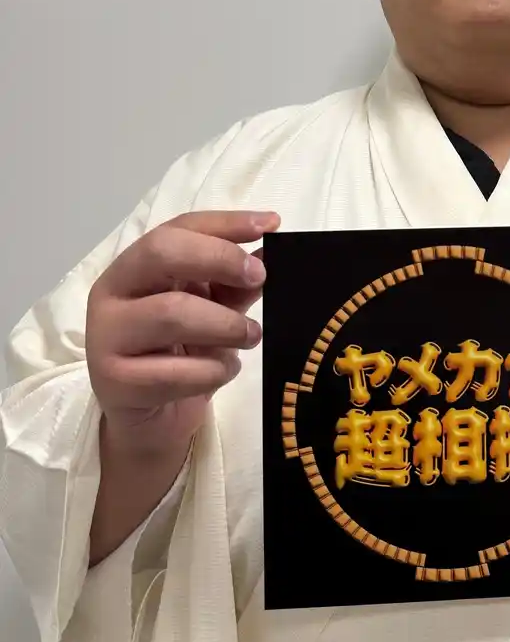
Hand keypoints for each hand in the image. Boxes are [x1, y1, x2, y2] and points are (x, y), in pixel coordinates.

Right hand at [86, 210, 279, 453]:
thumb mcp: (212, 309)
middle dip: (219, 258)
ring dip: (225, 324)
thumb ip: (234, 282)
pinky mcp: (114, 382)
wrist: (152, 418)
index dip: (225, 223)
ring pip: (171, 313)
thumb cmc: (181, 353)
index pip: (178, 227)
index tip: (269, 225)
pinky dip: (211, 371)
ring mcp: (106, 336)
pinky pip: (172, 372)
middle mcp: (112, 292)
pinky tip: (223, 371)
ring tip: (250, 336)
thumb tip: (270, 252)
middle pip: (161, 252)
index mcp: (135, 266)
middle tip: (259, 277)